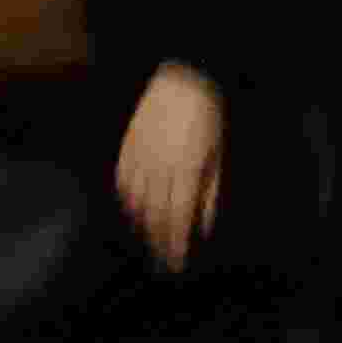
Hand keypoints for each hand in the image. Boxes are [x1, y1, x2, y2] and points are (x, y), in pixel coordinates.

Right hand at [116, 65, 226, 268]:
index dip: (176, 245)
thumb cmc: (207, 117)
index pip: (178, 218)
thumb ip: (210, 193)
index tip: (177, 265)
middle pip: (156, 215)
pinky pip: (122, 181)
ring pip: (136, 201)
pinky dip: (126, 202)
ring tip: (148, 244)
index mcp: (186, 170)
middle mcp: (160, 167)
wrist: (181, 77)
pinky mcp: (128, 145)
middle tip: (162, 265)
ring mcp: (140, 155)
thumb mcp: (219, 155)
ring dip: (142, 227)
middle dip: (159, 243)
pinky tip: (131, 212)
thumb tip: (203, 225)